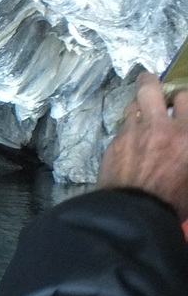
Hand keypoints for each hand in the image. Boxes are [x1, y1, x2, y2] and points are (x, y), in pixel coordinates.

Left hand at [98, 72, 187, 219]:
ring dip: (137, 105)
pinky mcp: (115, 142)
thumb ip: (185, 147)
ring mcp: (134, 133)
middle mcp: (162, 127)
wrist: (137, 215)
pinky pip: (122, 126)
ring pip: (132, 105)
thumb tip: (180, 140)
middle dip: (150, 82)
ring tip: (139, 109)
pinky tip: (129, 135)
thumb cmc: (174, 200)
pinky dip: (127, 128)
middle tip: (149, 81)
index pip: (185, 98)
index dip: (181, 97)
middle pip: (152, 89)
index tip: (178, 101)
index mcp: (187, 135)